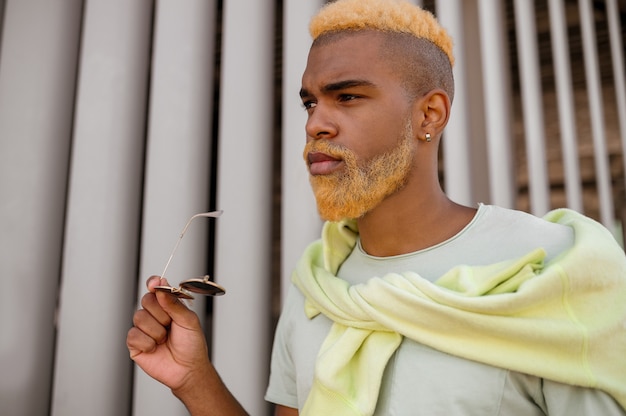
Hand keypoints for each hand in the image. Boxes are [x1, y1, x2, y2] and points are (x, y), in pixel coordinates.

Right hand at [127, 276, 209, 391]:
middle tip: (170, 325)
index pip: (155, 288)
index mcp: (167, 305)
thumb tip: (161, 286)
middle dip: (161, 314)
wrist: (188, 369)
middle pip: (146, 300)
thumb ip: (174, 303)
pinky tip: (155, 348)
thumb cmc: (191, 345)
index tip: (155, 284)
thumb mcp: (189, 320)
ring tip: (165, 340)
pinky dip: (147, 343)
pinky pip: (133, 335)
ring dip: (156, 331)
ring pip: (139, 317)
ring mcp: (143, 328)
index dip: (153, 283)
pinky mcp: (135, 343)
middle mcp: (154, 314)